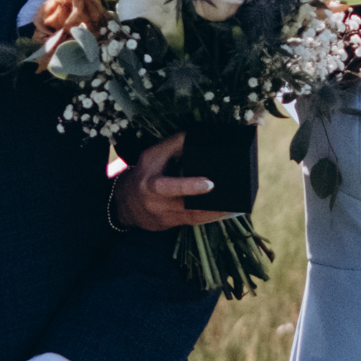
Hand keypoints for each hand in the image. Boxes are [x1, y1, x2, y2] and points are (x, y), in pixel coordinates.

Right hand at [112, 132, 233, 232]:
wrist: (125, 204)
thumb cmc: (144, 173)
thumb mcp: (152, 156)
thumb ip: (173, 145)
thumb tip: (196, 135)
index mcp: (150, 184)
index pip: (168, 186)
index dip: (189, 186)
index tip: (210, 183)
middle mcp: (157, 204)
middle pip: (186, 207)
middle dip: (210, 205)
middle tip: (233, 200)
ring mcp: (164, 217)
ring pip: (193, 218)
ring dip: (215, 213)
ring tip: (235, 206)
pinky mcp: (171, 225)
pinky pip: (194, 222)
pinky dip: (211, 217)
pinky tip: (227, 212)